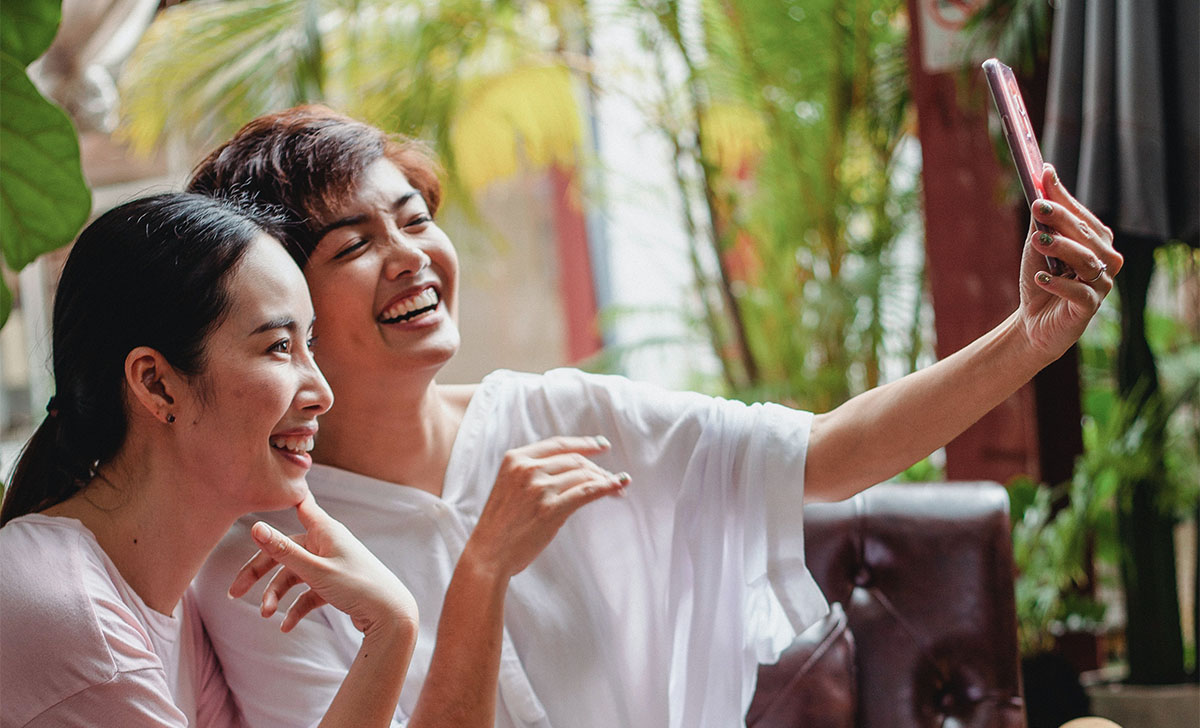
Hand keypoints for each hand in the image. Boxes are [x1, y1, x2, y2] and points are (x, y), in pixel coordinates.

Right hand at [229, 492, 417, 635]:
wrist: (391, 617)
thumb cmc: (358, 587)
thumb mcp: (315, 570)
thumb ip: (283, 552)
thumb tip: (255, 527)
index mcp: (325, 531)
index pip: (301, 506)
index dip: (286, 497)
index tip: (266, 488)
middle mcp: (327, 544)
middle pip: (285, 551)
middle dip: (259, 572)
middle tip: (234, 593)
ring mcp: (331, 565)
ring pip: (294, 575)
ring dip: (277, 595)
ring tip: (266, 614)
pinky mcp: (335, 585)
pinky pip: (308, 593)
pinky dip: (295, 608)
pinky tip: (286, 626)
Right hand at [464, 436, 628, 578]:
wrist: (487, 555)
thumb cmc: (500, 526)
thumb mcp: (509, 486)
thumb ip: (531, 473)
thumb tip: (571, 468)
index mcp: (515, 459)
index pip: (558, 444)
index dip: (584, 443)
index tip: (602, 446)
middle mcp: (527, 469)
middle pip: (574, 460)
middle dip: (597, 468)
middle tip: (611, 477)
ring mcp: (539, 488)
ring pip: (583, 475)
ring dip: (605, 480)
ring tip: (618, 489)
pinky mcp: (550, 509)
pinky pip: (587, 492)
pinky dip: (607, 487)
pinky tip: (619, 486)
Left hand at [1018, 164, 1122, 360]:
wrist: (1034, 322)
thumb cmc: (1042, 278)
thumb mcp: (1037, 247)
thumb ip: (1042, 220)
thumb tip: (1042, 180)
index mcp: (1097, 241)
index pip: (1082, 215)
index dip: (1064, 197)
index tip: (1045, 176)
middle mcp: (1106, 260)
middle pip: (1086, 235)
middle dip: (1061, 218)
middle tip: (1037, 207)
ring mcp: (1101, 284)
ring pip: (1087, 261)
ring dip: (1061, 248)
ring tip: (1036, 241)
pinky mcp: (1089, 308)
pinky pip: (1080, 292)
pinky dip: (1060, 284)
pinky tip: (1040, 277)